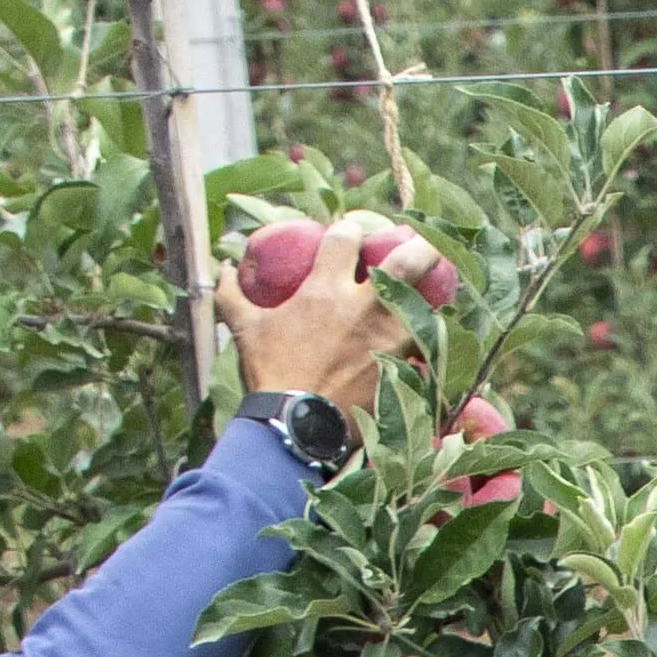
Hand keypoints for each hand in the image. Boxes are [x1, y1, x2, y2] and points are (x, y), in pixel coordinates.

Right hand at [219, 221, 424, 408]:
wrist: (297, 427)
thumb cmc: (270, 374)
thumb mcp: (244, 329)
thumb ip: (231, 294)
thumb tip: (221, 267)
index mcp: (326, 289)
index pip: (346, 237)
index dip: (351, 229)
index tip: (354, 232)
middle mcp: (366, 307)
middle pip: (408, 260)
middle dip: (422, 246)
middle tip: (426, 242)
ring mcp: (390, 339)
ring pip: (428, 306)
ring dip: (432, 299)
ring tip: (435, 295)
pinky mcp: (404, 370)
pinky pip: (428, 351)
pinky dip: (430, 344)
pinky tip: (431, 341)